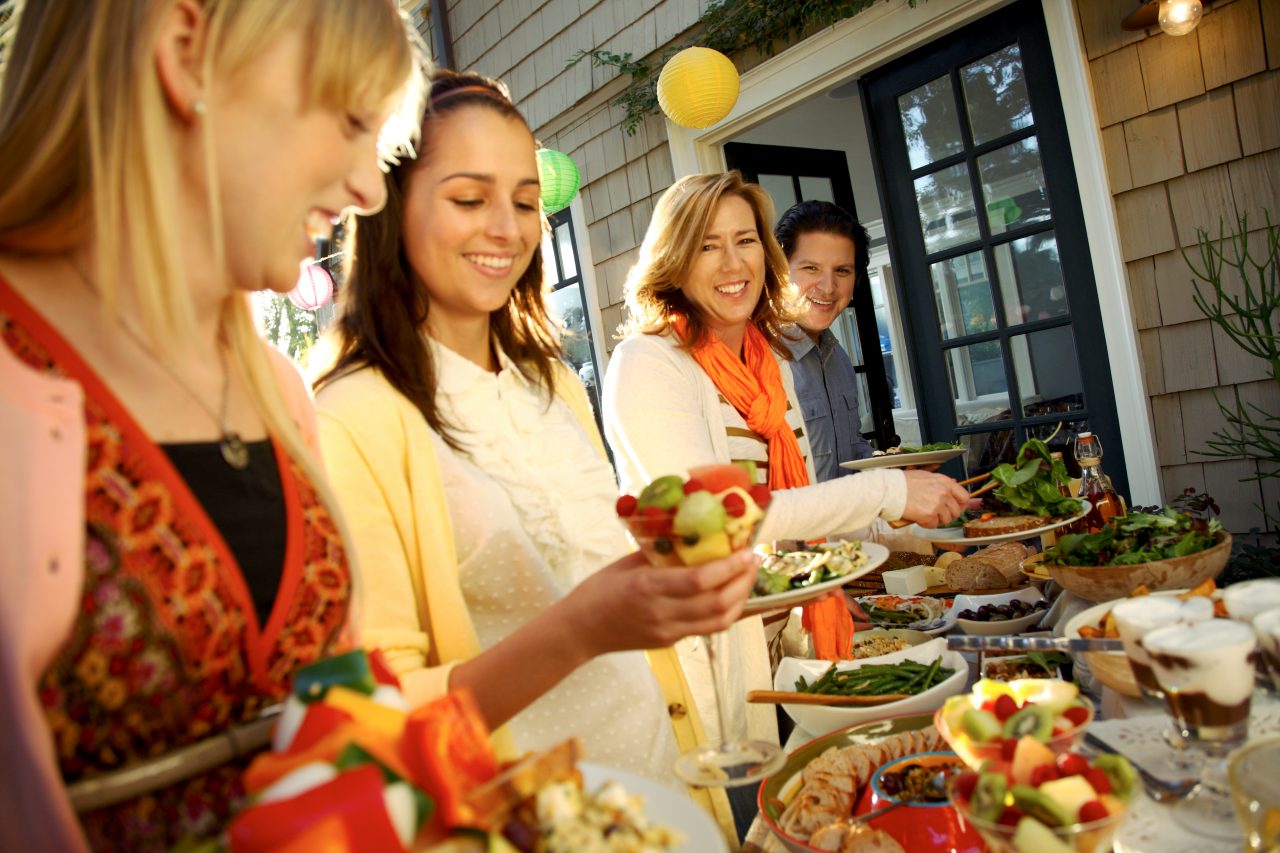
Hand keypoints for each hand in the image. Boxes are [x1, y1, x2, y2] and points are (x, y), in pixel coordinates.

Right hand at [564, 549, 759, 655]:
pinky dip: (725, 611)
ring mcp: (668, 631)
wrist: (580, 631)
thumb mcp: (627, 564)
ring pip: (719, 621)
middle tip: (753, 560)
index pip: (698, 581)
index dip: (728, 567)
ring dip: (740, 599)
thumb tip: (692, 535)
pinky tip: (731, 594)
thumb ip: (660, 554)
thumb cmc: (598, 590)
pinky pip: (707, 628)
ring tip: (747, 576)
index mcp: (647, 588)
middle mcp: (662, 613)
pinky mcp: (670, 642)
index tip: (745, 551)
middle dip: (742, 582)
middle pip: (716, 603)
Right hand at [899, 469, 968, 527]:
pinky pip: (933, 525)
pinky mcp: (929, 515)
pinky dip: (926, 524)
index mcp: (944, 482)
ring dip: (936, 520)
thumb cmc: (902, 482)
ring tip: (924, 514)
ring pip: (946, 520)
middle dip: (947, 515)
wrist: (889, 490)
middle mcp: (944, 493)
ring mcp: (937, 504)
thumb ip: (939, 484)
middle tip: (936, 514)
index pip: (964, 497)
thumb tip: (949, 491)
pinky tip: (918, 517)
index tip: (956, 508)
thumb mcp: (925, 476)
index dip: (961, 505)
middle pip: (956, 511)